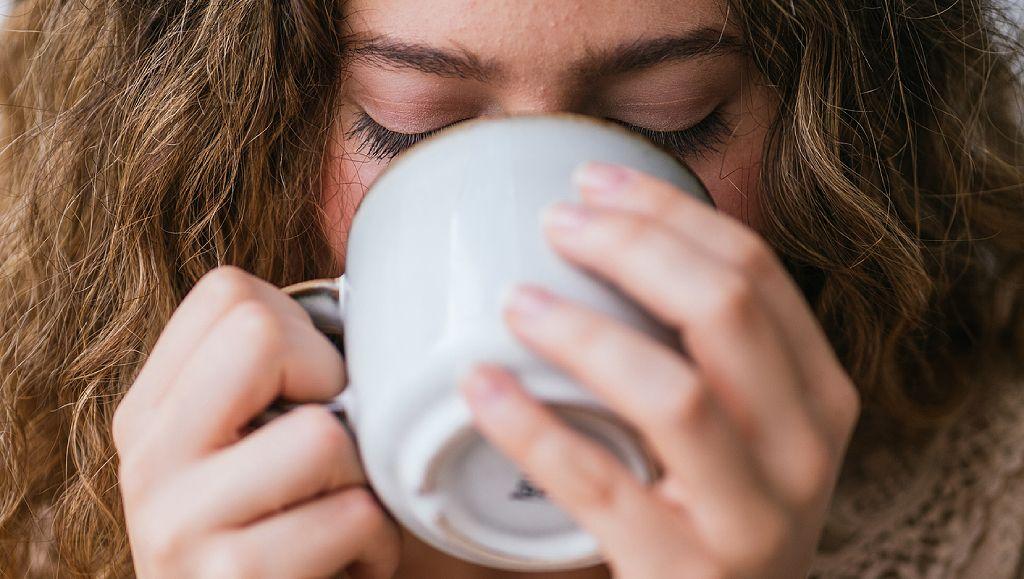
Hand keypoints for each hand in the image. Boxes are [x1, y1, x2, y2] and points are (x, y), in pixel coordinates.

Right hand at [112, 266, 400, 578]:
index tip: (314, 389)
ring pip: (321, 433)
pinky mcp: (230, 578)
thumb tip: (353, 306)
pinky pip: (352, 512)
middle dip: (331, 382)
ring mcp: (178, 523)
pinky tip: (348, 563)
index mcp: (153, 412)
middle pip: (260, 333)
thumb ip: (274, 379)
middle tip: (332, 443)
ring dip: (362, 478)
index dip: (303, 330)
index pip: (228, 293)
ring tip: (339, 514)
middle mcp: (149, 460)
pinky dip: (376, 541)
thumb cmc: (289, 531)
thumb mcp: (254, 447)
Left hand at [458, 162, 860, 578]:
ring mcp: (753, 519)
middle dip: (632, 245)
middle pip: (724, 309)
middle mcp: (805, 451)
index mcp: (820, 395)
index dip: (671, 213)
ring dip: (584, 331)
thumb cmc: (716, 508)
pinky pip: (600, 485)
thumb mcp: (746, 427)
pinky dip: (534, 429)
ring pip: (673, 395)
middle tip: (554, 222)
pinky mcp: (685, 571)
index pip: (756, 271)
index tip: (593, 180)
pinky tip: (483, 387)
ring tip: (516, 300)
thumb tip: (607, 241)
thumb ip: (710, 353)